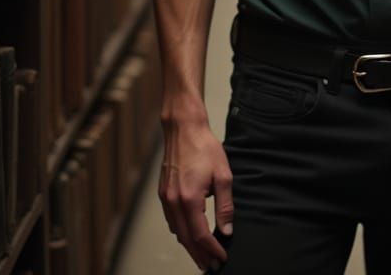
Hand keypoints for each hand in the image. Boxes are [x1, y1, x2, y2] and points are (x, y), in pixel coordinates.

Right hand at [158, 109, 233, 271]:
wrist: (183, 129)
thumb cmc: (204, 147)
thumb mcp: (223, 175)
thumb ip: (225, 206)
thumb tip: (226, 230)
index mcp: (190, 199)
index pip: (201, 235)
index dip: (212, 249)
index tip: (221, 258)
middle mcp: (174, 202)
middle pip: (186, 238)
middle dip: (199, 254)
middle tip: (211, 266)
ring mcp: (166, 198)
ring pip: (176, 231)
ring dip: (189, 246)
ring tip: (202, 255)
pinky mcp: (163, 193)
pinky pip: (171, 220)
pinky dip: (180, 232)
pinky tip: (189, 234)